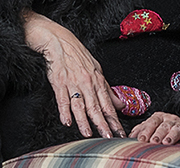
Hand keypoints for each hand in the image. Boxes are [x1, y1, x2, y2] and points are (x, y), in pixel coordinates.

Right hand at [22, 10, 124, 138]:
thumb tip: (120, 104)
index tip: (120, 132)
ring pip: (80, 106)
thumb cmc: (78, 55)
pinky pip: (62, 99)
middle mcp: (87, 83)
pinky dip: (64, 111)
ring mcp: (73, 83)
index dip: (114, 119)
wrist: (60, 41)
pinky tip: (67, 122)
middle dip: (103, 124)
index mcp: (98, 80)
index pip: (108, 104)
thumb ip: (107, 89)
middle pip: (96, 107)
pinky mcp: (58, 83)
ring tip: (89, 134)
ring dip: (84, 122)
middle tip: (109, 138)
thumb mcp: (97, 70)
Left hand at [129, 109, 179, 146]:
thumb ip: (142, 130)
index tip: (140, 139)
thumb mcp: (155, 127)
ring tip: (166, 143)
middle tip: (152, 141)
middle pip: (163, 126)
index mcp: (160, 118)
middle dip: (157, 133)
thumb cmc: (168, 130)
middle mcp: (171, 120)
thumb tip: (129, 137)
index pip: (151, 122)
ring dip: (171, 136)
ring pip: (176, 129)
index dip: (146, 130)